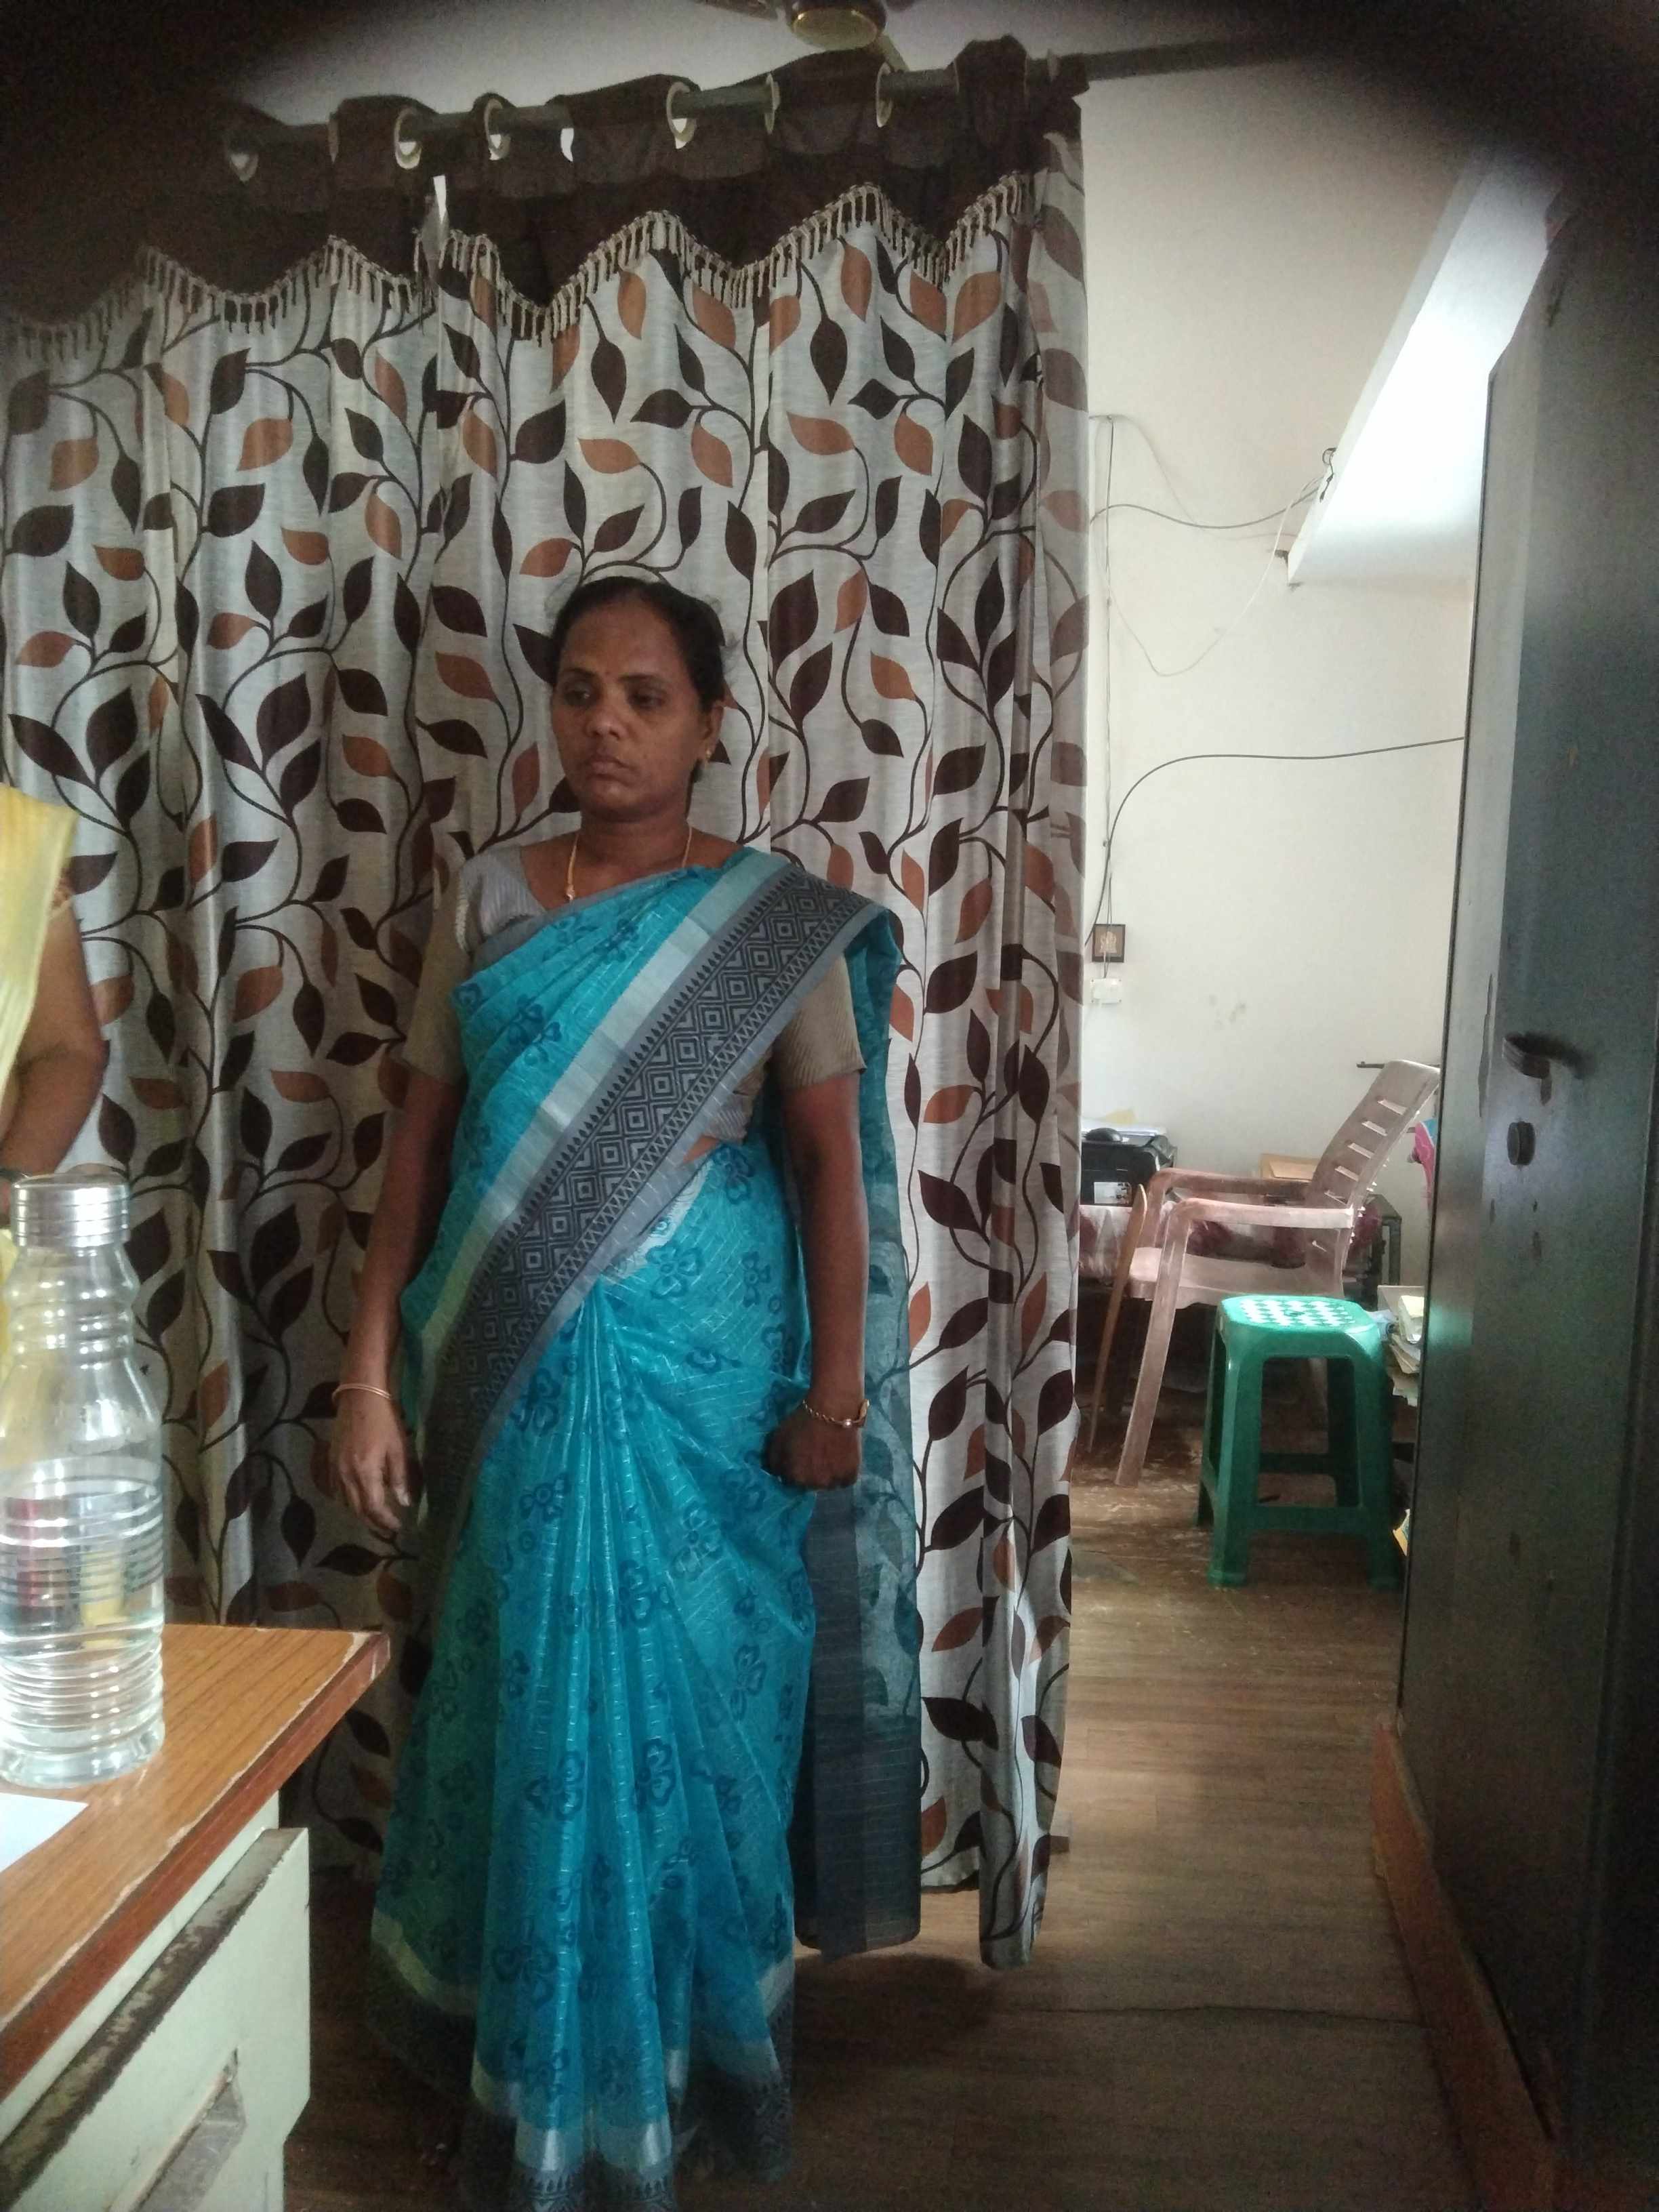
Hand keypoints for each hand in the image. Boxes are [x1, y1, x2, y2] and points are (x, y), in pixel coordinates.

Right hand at [328, 1389, 419, 1536]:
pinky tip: (358, 1498)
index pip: (374, 1508)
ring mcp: (335, 1469)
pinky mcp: (330, 1461)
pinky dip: (347, 1499)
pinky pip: (336, 1490)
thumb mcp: (398, 1448)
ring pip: (345, 1502)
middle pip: (357, 1510)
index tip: (398, 1527)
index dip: (386, 1521)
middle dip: (373, 1522)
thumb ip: (400, 1477)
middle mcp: (346, 1475)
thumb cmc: (384, 1420)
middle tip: (387, 1528)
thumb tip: (404, 1502)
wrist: (359, 1397)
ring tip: (375, 1516)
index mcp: (365, 1472)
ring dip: (359, 1513)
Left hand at [763, 1404, 860, 1490]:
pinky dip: (843, 1472)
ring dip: (827, 1475)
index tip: (798, 1457)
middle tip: (815, 1455)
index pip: (790, 1481)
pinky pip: (844, 1480)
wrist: (832, 1409)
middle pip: (809, 1484)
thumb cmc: (803, 1422)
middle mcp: (813, 1485)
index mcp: (794, 1477)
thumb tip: (777, 1474)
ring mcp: (833, 1482)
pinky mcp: (850, 1476)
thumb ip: (774, 1461)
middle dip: (809, 1473)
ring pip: (827, 1484)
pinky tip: (841, 1458)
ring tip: (829, 1456)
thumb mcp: (778, 1439)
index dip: (793, 1468)